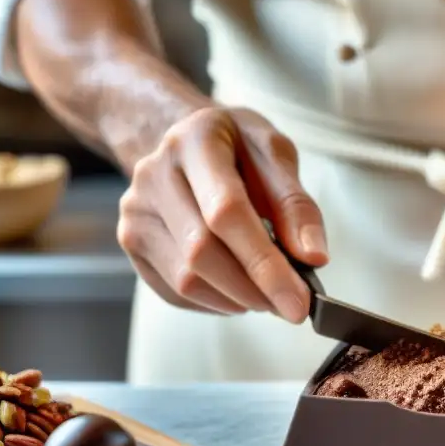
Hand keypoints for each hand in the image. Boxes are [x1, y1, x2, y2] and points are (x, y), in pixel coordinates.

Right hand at [117, 107, 326, 321]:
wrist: (184, 141)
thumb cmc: (236, 148)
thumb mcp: (275, 155)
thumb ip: (296, 204)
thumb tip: (313, 257)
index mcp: (195, 142)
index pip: (227, 212)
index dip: (265, 264)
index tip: (299, 300)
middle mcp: (154, 175)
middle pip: (201, 252)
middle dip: (255, 290)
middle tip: (292, 304)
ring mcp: (136, 211)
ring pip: (186, 280)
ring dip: (237, 299)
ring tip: (267, 291)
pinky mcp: (131, 242)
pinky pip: (175, 292)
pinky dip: (216, 301)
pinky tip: (237, 287)